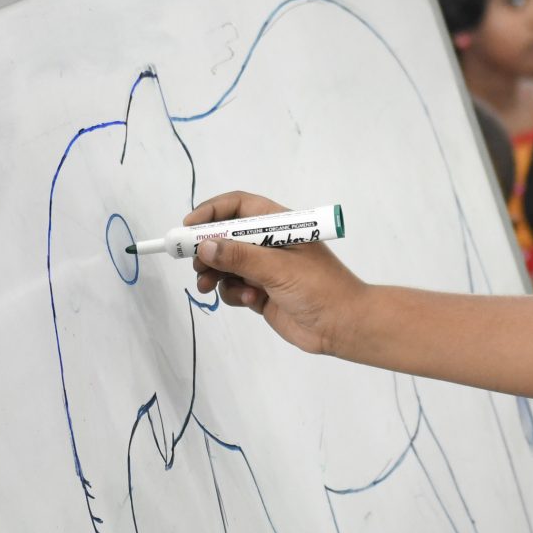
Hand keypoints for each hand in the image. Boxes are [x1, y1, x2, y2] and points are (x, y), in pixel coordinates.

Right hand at [187, 192, 365, 356]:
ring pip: (226, 265)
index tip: (189, 227)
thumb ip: (240, 257)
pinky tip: (251, 301)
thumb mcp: (278, 269)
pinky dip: (234, 294)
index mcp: (279, 225)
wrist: (343, 326)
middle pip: (226, 236)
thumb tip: (206, 246)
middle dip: (207, 249)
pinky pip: (234, 288)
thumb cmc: (320, 288)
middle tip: (192, 263)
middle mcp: (269, 244)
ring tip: (208, 285)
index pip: (238, 206)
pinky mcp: (261, 293)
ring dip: (214, 274)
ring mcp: (264, 269)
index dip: (212, 212)